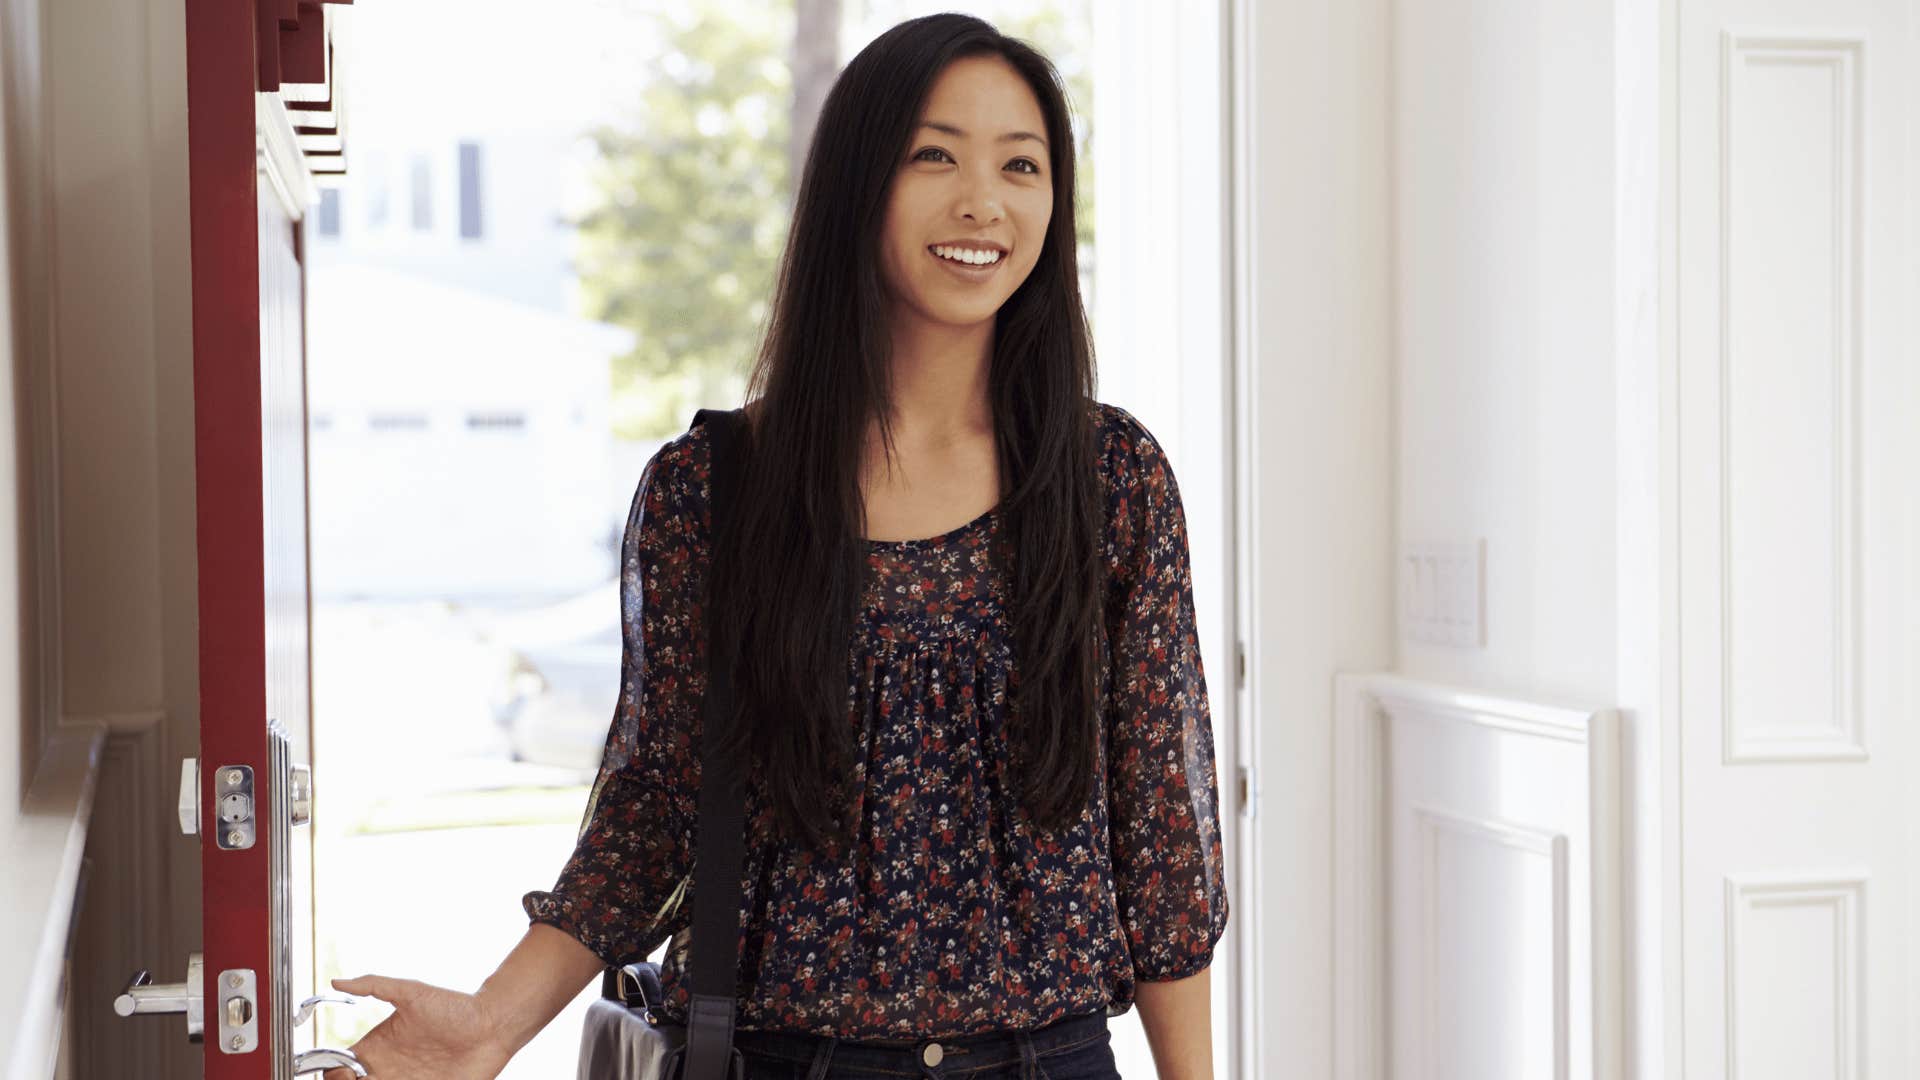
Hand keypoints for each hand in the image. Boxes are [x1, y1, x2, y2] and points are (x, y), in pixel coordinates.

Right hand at [320, 974, 515, 1079]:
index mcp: (378, 1049)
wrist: (492, 1025)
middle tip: (364, 1079)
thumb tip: (336, 980)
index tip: (345, 1069)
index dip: (334, 1073)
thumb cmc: (453, 1006)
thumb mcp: (411, 993)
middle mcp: (386, 1071)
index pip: (340, 1068)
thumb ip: (374, 985)